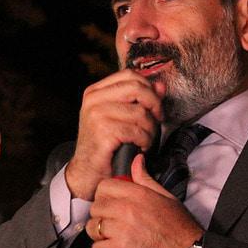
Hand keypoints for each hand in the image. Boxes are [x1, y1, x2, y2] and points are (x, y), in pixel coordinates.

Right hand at [65, 70, 164, 200]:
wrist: (87, 172)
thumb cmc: (106, 145)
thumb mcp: (122, 117)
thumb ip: (141, 99)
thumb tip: (161, 86)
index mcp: (96, 92)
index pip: (130, 75)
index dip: (149, 88)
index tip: (154, 106)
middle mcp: (93, 99)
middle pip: (137, 88)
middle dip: (154, 105)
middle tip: (156, 121)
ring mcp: (96, 114)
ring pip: (140, 112)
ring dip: (150, 129)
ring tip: (145, 139)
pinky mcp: (103, 131)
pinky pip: (137, 130)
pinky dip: (145, 140)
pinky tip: (140, 147)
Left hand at [86, 156, 202, 247]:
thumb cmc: (179, 227)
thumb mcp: (165, 196)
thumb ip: (145, 179)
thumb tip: (136, 160)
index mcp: (137, 194)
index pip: (103, 187)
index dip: (104, 195)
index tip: (110, 203)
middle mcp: (126, 210)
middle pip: (96, 207)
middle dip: (102, 215)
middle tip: (112, 222)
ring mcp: (121, 231)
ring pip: (93, 228)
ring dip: (100, 233)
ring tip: (113, 237)